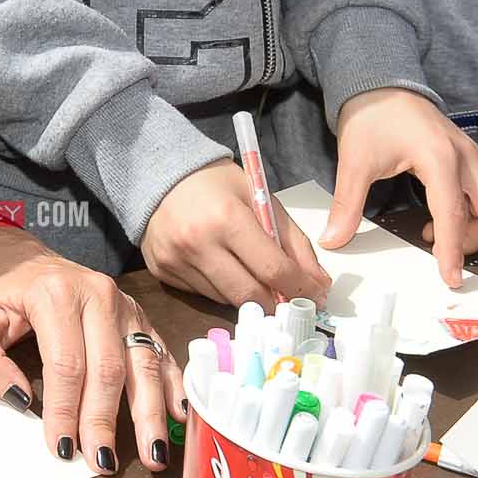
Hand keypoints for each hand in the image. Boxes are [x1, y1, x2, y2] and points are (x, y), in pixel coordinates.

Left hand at [0, 226, 186, 473]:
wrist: (19, 258)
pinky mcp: (138, 315)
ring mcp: (123, 304)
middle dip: (104, 420)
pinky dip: (173, 385)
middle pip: (107, 368)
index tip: (62, 447)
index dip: (66, 410)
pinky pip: (160, 352)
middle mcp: (96, 294)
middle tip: (102, 463)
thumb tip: (22, 399)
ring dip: (148, 413)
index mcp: (54, 293)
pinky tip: (177, 415)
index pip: (65, 363)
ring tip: (151, 455)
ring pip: (142, 364)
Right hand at [141, 158, 333, 307]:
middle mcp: (198, 242)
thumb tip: (319, 284)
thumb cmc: (217, 184)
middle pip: (250, 294)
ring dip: (247, 295)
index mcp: (227, 218)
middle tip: (287, 299)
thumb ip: (294, 241)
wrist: (159, 175)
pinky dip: (219, 288)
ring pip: (225, 299)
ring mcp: (175, 259)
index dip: (301, 289)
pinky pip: (202, 294)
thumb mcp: (262, 199)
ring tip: (250, 275)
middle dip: (276, 303)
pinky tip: (219, 267)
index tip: (315, 297)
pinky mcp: (161, 270)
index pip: (273, 269)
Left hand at [329, 87, 477, 288]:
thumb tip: (333, 240)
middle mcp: (467, 160)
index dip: (453, 249)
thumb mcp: (355, 161)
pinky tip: (437, 232)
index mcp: (440, 158)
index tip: (450, 279)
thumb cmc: (370, 118)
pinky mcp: (468, 163)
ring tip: (446, 257)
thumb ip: (348, 204)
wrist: (379, 84)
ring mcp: (472, 161)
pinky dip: (472, 222)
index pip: (453, 212)